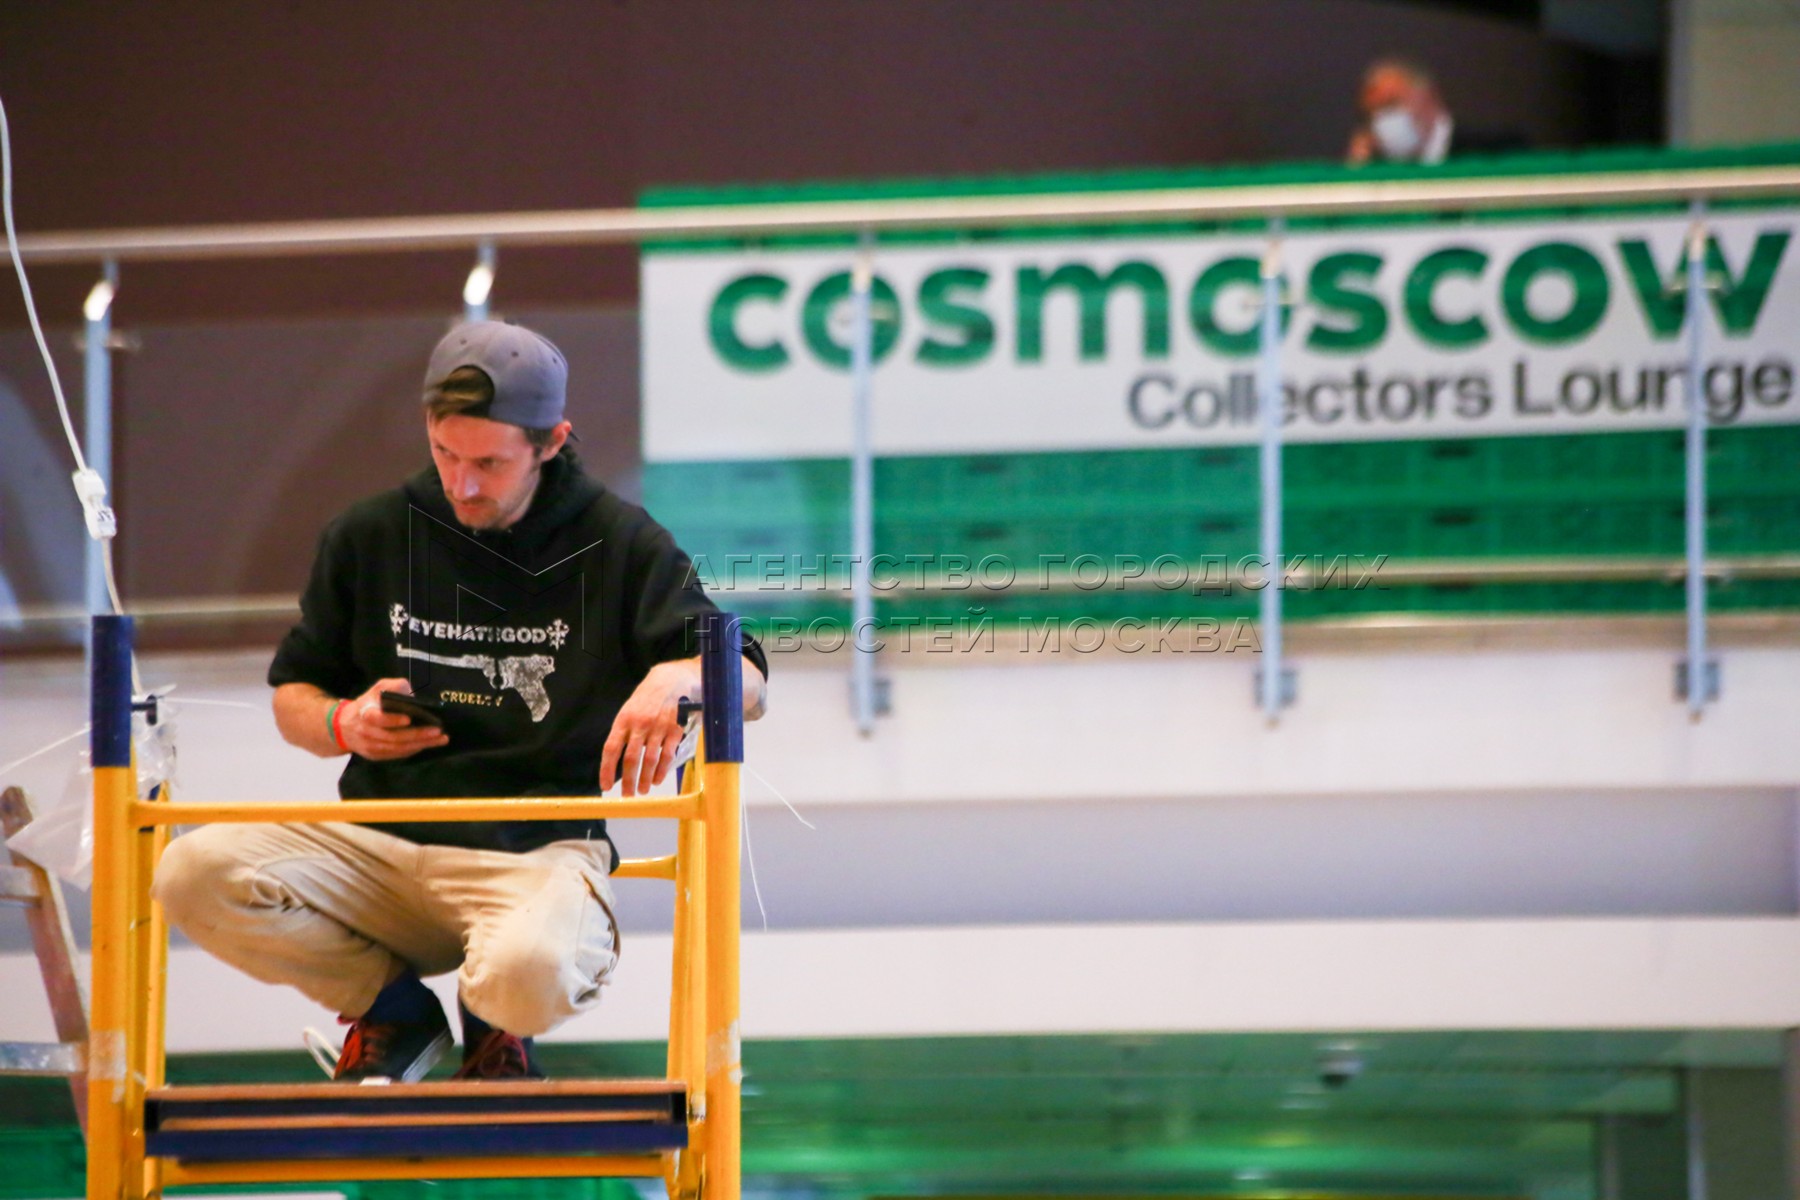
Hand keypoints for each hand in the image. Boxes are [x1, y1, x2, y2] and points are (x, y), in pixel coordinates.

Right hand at [338, 678, 448, 759]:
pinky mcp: (375, 756)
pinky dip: (414, 750)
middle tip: (437, 730)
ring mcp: (370, 747)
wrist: (345, 725)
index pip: (376, 718)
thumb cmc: (369, 703)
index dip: (392, 720)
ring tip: (440, 738)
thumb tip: (411, 694)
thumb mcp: (378, 689)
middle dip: (417, 734)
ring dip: (421, 744)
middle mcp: (366, 732)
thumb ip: (394, 687)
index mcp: (364, 713)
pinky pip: (397, 755)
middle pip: (393, 737)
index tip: (409, 718)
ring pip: (397, 748)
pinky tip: (429, 744)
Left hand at [600, 660, 699, 795]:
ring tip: (642, 791)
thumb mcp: (630, 708)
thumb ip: (624, 731)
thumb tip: (618, 758)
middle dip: (628, 781)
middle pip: (631, 759)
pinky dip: (662, 770)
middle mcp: (640, 725)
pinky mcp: (675, 730)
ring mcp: (658, 728)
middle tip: (627, 796)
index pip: (611, 748)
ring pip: (650, 759)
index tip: (606, 786)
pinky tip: (657, 779)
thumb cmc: (648, 696)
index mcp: (624, 719)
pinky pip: (667, 754)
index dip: (607, 769)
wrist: (672, 679)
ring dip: (645, 778)